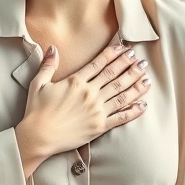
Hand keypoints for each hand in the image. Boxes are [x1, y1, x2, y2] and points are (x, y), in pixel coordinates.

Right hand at [14, 44, 150, 175]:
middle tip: (141, 60)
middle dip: (129, 66)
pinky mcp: (99, 126)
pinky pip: (120, 117)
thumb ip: (48, 65)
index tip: (125, 48)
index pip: (99, 64)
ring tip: (147, 78)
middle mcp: (89, 94)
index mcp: (76, 81)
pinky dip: (133, 111)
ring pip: (121, 94)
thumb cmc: (36, 111)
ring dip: (135, 85)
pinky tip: (143, 105)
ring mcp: (96, 111)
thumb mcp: (39, 84)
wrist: (39, 137)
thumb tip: (53, 47)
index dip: (113, 54)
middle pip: (114, 76)